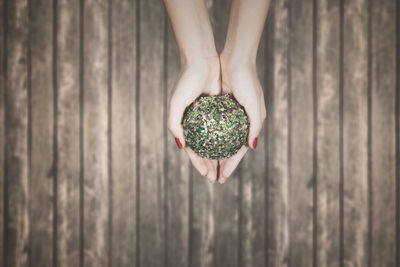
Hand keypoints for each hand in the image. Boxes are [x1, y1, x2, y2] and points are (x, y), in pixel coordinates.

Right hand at [167, 57, 220, 182]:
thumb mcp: (176, 103)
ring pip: (215, 142)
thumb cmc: (186, 80)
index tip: (207, 175)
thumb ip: (173, 124)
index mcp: (184, 124)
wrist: (201, 60)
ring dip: (219, 156)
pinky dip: (227, 140)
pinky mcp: (220, 109)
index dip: (198, 164)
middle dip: (210, 165)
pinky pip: (224, 128)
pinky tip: (234, 149)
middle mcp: (196, 123)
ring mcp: (209, 117)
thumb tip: (181, 146)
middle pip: (204, 149)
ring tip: (226, 169)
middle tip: (218, 178)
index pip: (192, 150)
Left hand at [217, 51, 266, 182]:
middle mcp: (241, 121)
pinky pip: (212, 127)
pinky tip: (199, 145)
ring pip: (219, 140)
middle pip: (228, 149)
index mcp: (251, 123)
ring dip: (213, 154)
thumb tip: (251, 148)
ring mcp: (229, 115)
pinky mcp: (219, 107)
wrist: (235, 57)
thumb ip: (255, 126)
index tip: (221, 179)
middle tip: (211, 178)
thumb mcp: (254, 104)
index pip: (239, 151)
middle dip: (220, 165)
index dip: (230, 166)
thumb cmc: (247, 79)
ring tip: (204, 166)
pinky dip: (208, 137)